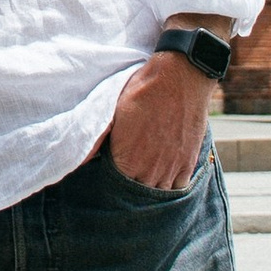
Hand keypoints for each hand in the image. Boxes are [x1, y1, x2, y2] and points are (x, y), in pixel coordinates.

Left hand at [106, 51, 212, 192]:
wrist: (178, 78)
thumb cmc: (142, 91)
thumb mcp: (113, 112)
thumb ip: (99, 140)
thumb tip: (81, 158)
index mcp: (126, 160)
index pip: (115, 186)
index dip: (113, 179)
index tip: (112, 170)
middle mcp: (149, 170)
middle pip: (137, 191)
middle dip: (131, 185)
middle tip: (129, 171)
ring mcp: (170, 168)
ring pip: (158, 191)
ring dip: (151, 185)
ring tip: (146, 175)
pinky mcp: (188, 161)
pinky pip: (179, 186)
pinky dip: (171, 184)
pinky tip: (165, 175)